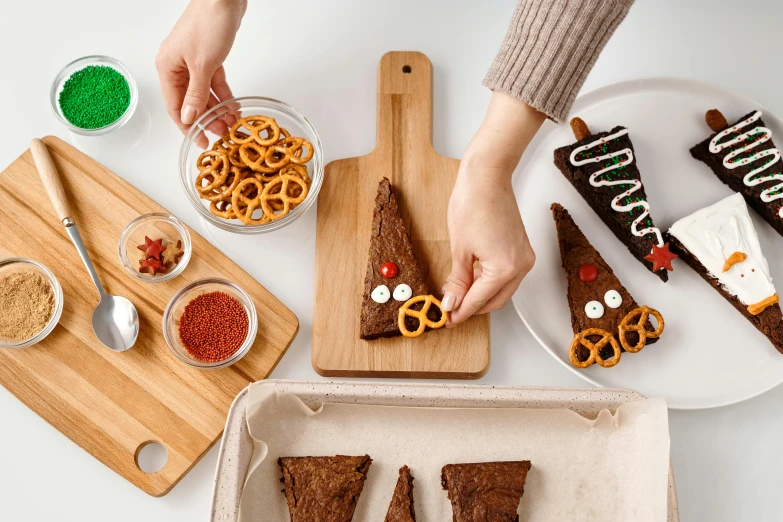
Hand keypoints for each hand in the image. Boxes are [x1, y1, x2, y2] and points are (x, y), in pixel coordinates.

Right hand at [155, 0, 246, 146]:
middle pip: (191, 102)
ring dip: (217, 109)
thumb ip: (197, 94)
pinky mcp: (209, 57)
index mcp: (167, 68)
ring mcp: (193, 61)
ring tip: (232, 124)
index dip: (188, 127)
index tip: (201, 142)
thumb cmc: (208, 24)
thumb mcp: (203, 64)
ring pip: (204, 93)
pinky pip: (214, 82)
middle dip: (207, 119)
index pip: (175, 106)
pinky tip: (234, 107)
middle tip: (223, 134)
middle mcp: (177, 66)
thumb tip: (189, 118)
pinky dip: (224, 94)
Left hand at [442, 92, 544, 324]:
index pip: (479, 301)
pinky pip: (507, 275)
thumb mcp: (459, 249)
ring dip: (481, 294)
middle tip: (450, 309)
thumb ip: (457, 282)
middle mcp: (521, 266)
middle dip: (472, 306)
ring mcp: (525, 257)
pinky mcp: (522, 249)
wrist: (487, 176)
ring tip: (457, 292)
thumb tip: (451, 304)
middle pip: (495, 300)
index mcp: (505, 269)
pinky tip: (471, 277)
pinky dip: (490, 280)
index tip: (447, 319)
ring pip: (502, 289)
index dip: (461, 312)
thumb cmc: (473, 204)